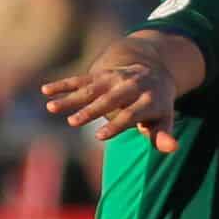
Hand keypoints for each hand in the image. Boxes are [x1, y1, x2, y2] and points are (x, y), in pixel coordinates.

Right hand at [43, 59, 180, 150]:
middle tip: (73, 123)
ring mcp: (114, 78)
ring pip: (90, 88)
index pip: (131, 114)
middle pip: (109, 99)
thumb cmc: (158, 104)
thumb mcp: (166, 119)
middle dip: (91, 110)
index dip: (116, 125)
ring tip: (51, 108)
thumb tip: (172, 148)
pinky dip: (63, 84)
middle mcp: (130, 86)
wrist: (154, 70)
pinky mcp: (101, 73)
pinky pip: (80, 79)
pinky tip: (46, 90)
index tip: (99, 137)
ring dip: (71, 97)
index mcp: (148, 99)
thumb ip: (164, 135)